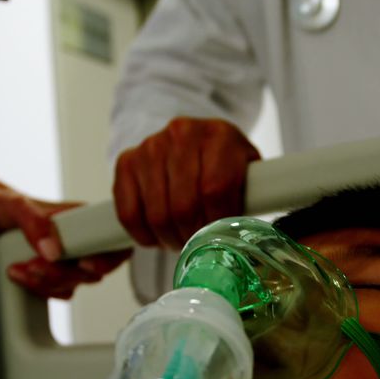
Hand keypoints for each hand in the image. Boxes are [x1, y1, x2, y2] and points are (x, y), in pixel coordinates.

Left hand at [0, 163, 128, 299]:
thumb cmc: (1, 203)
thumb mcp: (17, 206)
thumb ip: (36, 223)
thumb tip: (53, 250)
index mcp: (82, 219)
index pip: (114, 242)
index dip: (107, 258)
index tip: (84, 263)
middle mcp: (79, 241)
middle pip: (92, 271)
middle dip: (63, 273)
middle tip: (35, 264)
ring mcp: (66, 260)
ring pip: (74, 284)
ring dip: (46, 282)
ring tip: (20, 268)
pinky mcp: (52, 274)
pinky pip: (57, 292)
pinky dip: (38, 289)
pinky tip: (20, 276)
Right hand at [113, 118, 260, 249]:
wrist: (194, 141)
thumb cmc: (225, 166)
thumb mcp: (247, 174)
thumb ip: (252, 198)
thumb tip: (244, 240)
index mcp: (220, 135)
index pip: (215, 189)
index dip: (217, 221)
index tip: (220, 235)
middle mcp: (183, 133)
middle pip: (184, 206)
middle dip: (192, 236)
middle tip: (198, 244)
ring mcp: (150, 146)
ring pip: (157, 215)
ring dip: (169, 238)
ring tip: (181, 239)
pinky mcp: (126, 162)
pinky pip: (129, 213)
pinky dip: (143, 235)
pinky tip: (157, 236)